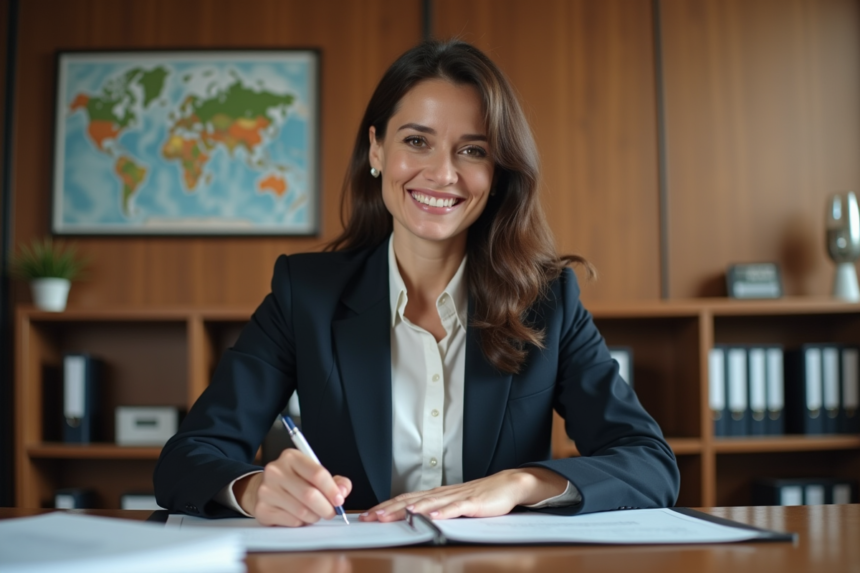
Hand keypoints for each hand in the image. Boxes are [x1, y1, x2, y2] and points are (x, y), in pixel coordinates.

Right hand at [234, 448, 351, 526]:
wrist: (263, 488)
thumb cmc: (295, 481)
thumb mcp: (314, 473)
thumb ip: (335, 481)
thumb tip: (343, 491)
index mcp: (291, 457)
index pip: (318, 474)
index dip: (332, 490)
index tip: (339, 500)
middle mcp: (276, 471)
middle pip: (310, 495)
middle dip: (326, 507)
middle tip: (331, 512)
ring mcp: (266, 490)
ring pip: (301, 511)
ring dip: (314, 516)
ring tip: (314, 513)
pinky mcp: (262, 509)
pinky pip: (291, 521)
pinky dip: (300, 523)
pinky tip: (298, 516)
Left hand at [359, 467, 566, 521]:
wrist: (507, 485)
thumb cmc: (480, 497)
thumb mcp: (453, 504)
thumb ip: (435, 509)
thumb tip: (412, 517)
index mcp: (436, 495)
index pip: (405, 500)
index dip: (386, 507)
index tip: (368, 515)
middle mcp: (442, 494)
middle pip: (411, 501)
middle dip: (389, 509)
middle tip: (371, 517)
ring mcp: (456, 497)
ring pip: (429, 504)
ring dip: (410, 510)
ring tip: (394, 516)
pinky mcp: (472, 504)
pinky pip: (455, 508)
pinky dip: (442, 512)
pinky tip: (431, 517)